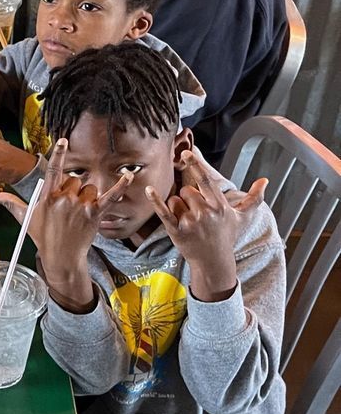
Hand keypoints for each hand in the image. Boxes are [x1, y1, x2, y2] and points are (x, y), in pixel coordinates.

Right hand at [0, 139, 132, 311]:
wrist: (62, 257)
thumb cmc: (43, 236)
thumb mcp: (25, 219)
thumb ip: (11, 204)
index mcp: (47, 197)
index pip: (53, 170)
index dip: (58, 153)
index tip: (63, 139)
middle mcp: (64, 199)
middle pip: (74, 181)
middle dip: (72, 190)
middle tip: (67, 208)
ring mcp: (81, 206)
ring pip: (89, 188)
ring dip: (87, 196)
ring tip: (79, 213)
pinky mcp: (95, 214)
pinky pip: (110, 196)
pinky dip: (121, 186)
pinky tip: (130, 175)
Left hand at [145, 151, 265, 302]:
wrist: (213, 261)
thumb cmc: (226, 236)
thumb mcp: (242, 217)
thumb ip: (254, 198)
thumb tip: (265, 180)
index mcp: (219, 206)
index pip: (205, 180)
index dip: (195, 165)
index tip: (186, 153)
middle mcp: (205, 213)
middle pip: (187, 191)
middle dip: (189, 199)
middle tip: (197, 215)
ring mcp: (190, 222)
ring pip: (175, 200)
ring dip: (178, 207)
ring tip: (189, 221)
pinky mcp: (177, 231)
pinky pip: (164, 211)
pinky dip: (156, 200)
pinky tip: (149, 189)